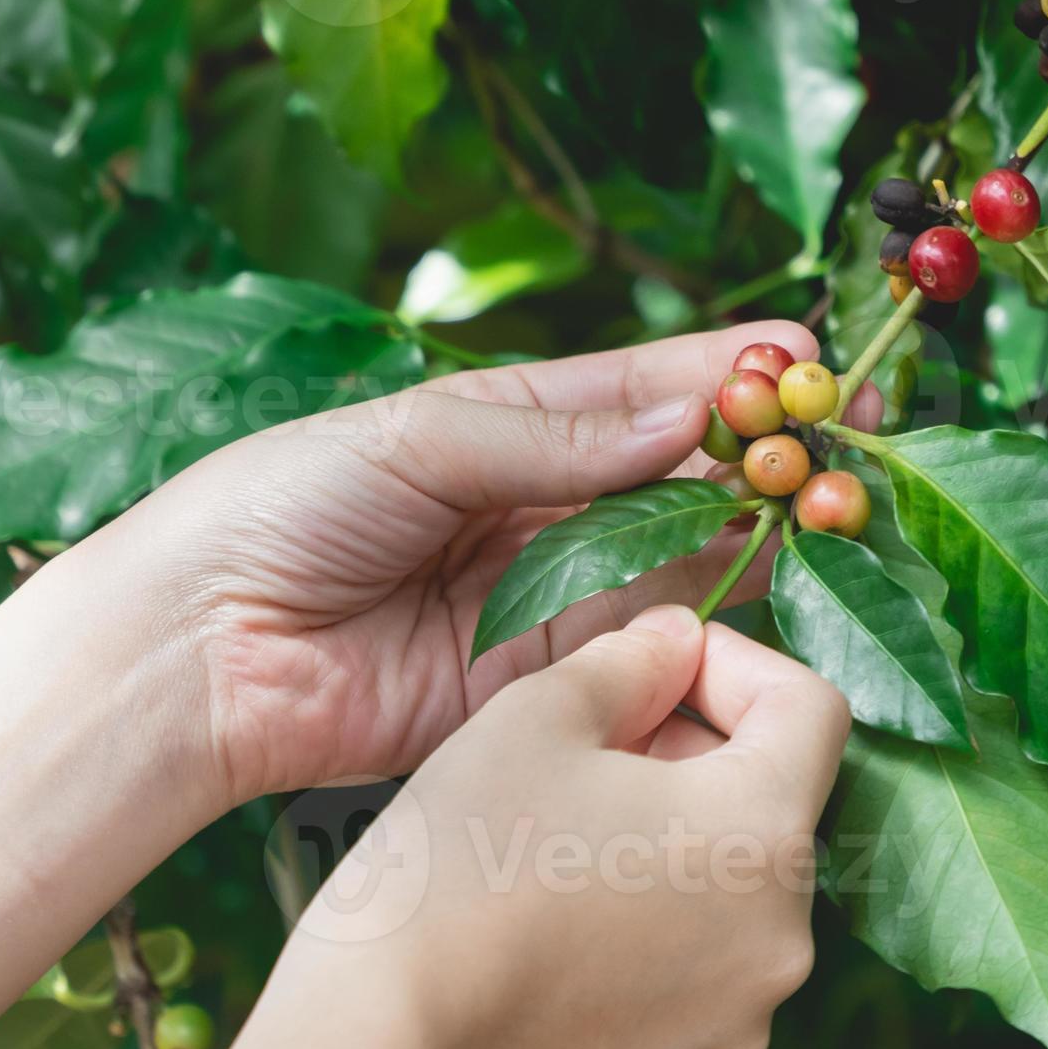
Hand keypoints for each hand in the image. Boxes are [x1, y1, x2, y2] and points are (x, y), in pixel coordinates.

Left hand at [58, 320, 873, 809]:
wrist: (196, 652)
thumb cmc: (279, 510)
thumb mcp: (414, 439)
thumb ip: (552, 437)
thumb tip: (688, 415)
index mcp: (508, 424)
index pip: (647, 389)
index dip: (736, 376)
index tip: (818, 363)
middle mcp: (543, 508)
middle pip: (685, 477)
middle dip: (770, 462)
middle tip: (851, 453)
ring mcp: (548, 597)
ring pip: (681, 561)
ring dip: (758, 540)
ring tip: (834, 515)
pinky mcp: (540, 685)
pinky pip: (640, 649)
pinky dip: (708, 624)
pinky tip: (769, 597)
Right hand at [249, 608, 845, 1048]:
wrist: (379, 1043)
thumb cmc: (456, 863)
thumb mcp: (536, 714)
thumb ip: (631, 660)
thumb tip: (676, 641)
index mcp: (763, 831)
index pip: (811, 710)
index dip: (734, 667)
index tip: (657, 673)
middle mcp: (783, 943)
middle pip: (767, 817)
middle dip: (691, 770)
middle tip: (584, 764)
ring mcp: (742, 1036)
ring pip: (730, 914)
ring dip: (671, 871)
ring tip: (560, 868)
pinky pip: (696, 1003)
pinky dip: (650, 967)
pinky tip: (558, 957)